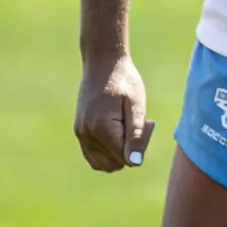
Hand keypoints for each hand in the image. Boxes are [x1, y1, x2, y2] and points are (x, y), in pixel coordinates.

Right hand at [74, 52, 154, 171]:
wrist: (102, 62)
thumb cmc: (124, 80)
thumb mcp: (136, 105)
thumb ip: (135, 135)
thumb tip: (134, 163)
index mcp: (102, 128)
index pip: (127, 158)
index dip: (141, 144)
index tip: (147, 122)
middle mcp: (87, 135)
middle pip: (116, 163)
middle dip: (131, 149)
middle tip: (137, 122)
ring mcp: (80, 134)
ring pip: (104, 164)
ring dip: (119, 151)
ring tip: (126, 126)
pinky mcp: (79, 131)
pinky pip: (93, 157)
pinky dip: (107, 152)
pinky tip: (118, 132)